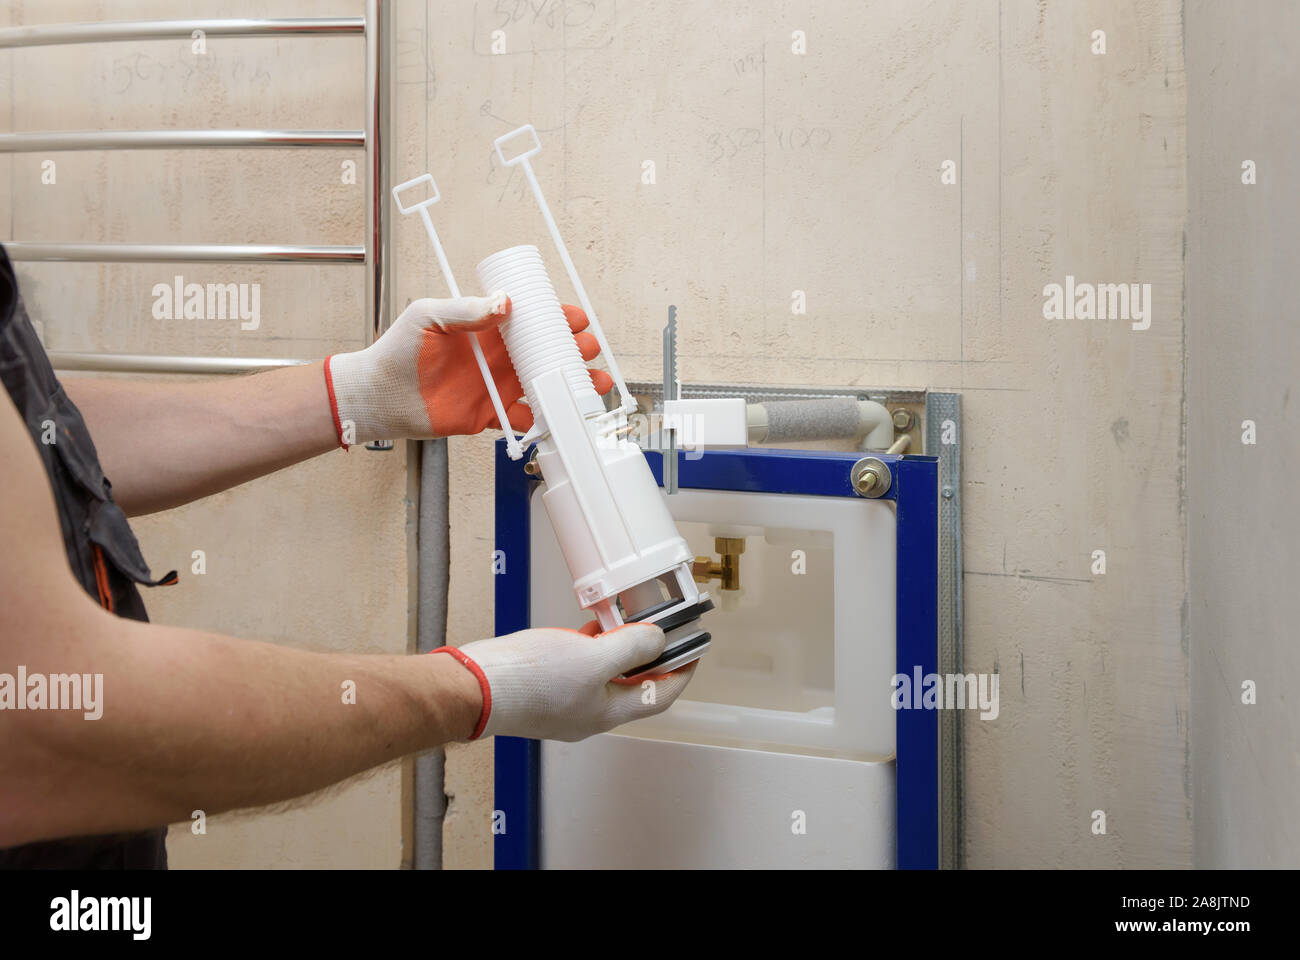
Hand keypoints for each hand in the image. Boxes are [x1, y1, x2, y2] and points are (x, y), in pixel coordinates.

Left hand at [323, 294, 613, 446]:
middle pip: (545, 351)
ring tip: (592, 382)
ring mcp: (496, 386)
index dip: (556, 318)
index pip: (530, 320)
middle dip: (573, 349)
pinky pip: (524, 417)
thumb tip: (504, 303)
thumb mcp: (429, 316)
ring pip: (543, 383)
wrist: (379, 395)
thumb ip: (465, 310)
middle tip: (587, 349)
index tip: (576, 319)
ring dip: (569, 383)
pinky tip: (562, 414)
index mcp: (486, 328)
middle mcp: (496, 357)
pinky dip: (545, 417)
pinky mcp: (489, 414)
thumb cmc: (397, 350)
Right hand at [434, 622, 697, 741]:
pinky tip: (592, 624)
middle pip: (635, 684)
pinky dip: (592, 645)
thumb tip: (659, 640)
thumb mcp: (593, 657)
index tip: (694, 649)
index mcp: (608, 712)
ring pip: (606, 673)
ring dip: (621, 648)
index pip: (661, 695)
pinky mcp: (545, 686)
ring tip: (632, 620)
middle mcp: (589, 712)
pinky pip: (580, 665)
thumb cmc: (528, 681)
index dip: (682, 670)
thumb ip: (631, 647)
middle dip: (652, 656)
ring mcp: (566, 700)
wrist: (476, 687)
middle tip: (664, 629)